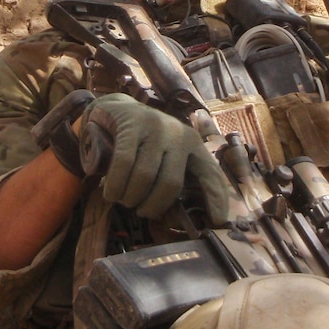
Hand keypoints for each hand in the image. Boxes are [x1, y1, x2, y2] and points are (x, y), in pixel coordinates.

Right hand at [80, 93, 227, 222]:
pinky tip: (110, 192)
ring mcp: (156, 127)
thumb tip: (176, 218)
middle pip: (171, 183)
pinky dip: (115, 184)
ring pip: (145, 176)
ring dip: (130, 197)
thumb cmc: (142, 141)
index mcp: (192, 144)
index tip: (218, 221)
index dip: (216, 198)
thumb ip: (173, 176)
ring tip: (123, 200)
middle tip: (141, 210)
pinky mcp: (132, 125)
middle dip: (153, 205)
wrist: (114, 107)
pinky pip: (124, 164)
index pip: (210, 173)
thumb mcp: (165, 154)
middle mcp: (178, 134)